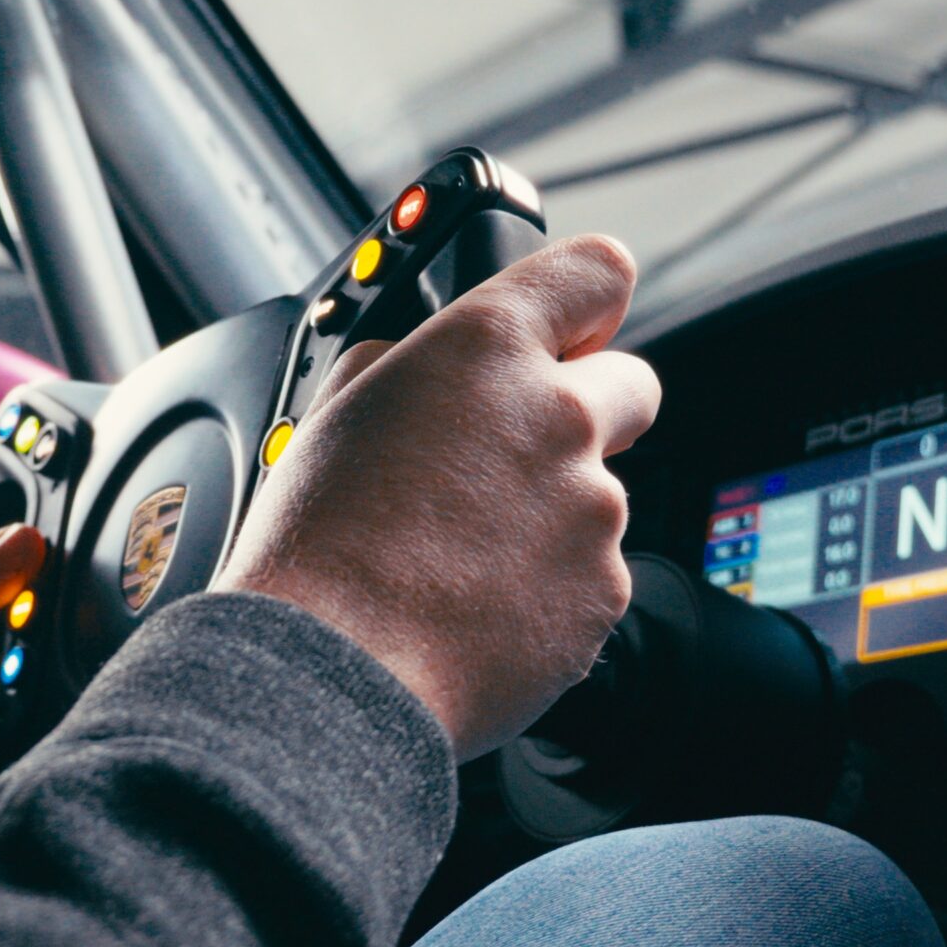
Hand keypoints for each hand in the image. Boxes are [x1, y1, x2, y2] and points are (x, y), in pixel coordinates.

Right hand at [217, 234, 659, 757]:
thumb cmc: (314, 548)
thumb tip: (425, 366)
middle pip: (631, 387)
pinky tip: (474, 614)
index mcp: (487, 349)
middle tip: (510, 463)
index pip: (594, 273)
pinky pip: (590, 581)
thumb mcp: (332, 410)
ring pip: (598, 499)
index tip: (577, 326)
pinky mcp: (605, 595)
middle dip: (588, 414)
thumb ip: (407, 364)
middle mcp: (560, 416)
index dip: (586, 302)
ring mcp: (593, 510)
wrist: (330, 672)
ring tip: (457, 565)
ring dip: (550, 521)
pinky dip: (548, 595)